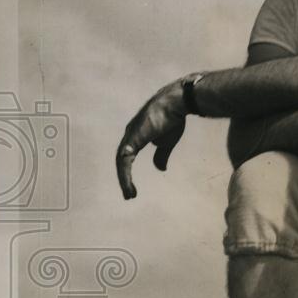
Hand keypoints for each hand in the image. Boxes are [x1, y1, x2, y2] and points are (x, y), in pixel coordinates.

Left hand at [116, 79, 187, 198]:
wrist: (177, 103)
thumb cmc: (173, 118)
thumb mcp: (167, 142)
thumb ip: (161, 155)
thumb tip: (159, 169)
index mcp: (136, 135)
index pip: (128, 156)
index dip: (128, 172)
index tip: (133, 187)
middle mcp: (129, 134)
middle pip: (122, 160)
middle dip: (124, 178)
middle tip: (130, 195)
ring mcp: (130, 135)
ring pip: (121, 162)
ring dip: (124, 180)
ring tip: (130, 195)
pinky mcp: (133, 138)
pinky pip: (124, 160)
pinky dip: (125, 174)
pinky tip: (128, 186)